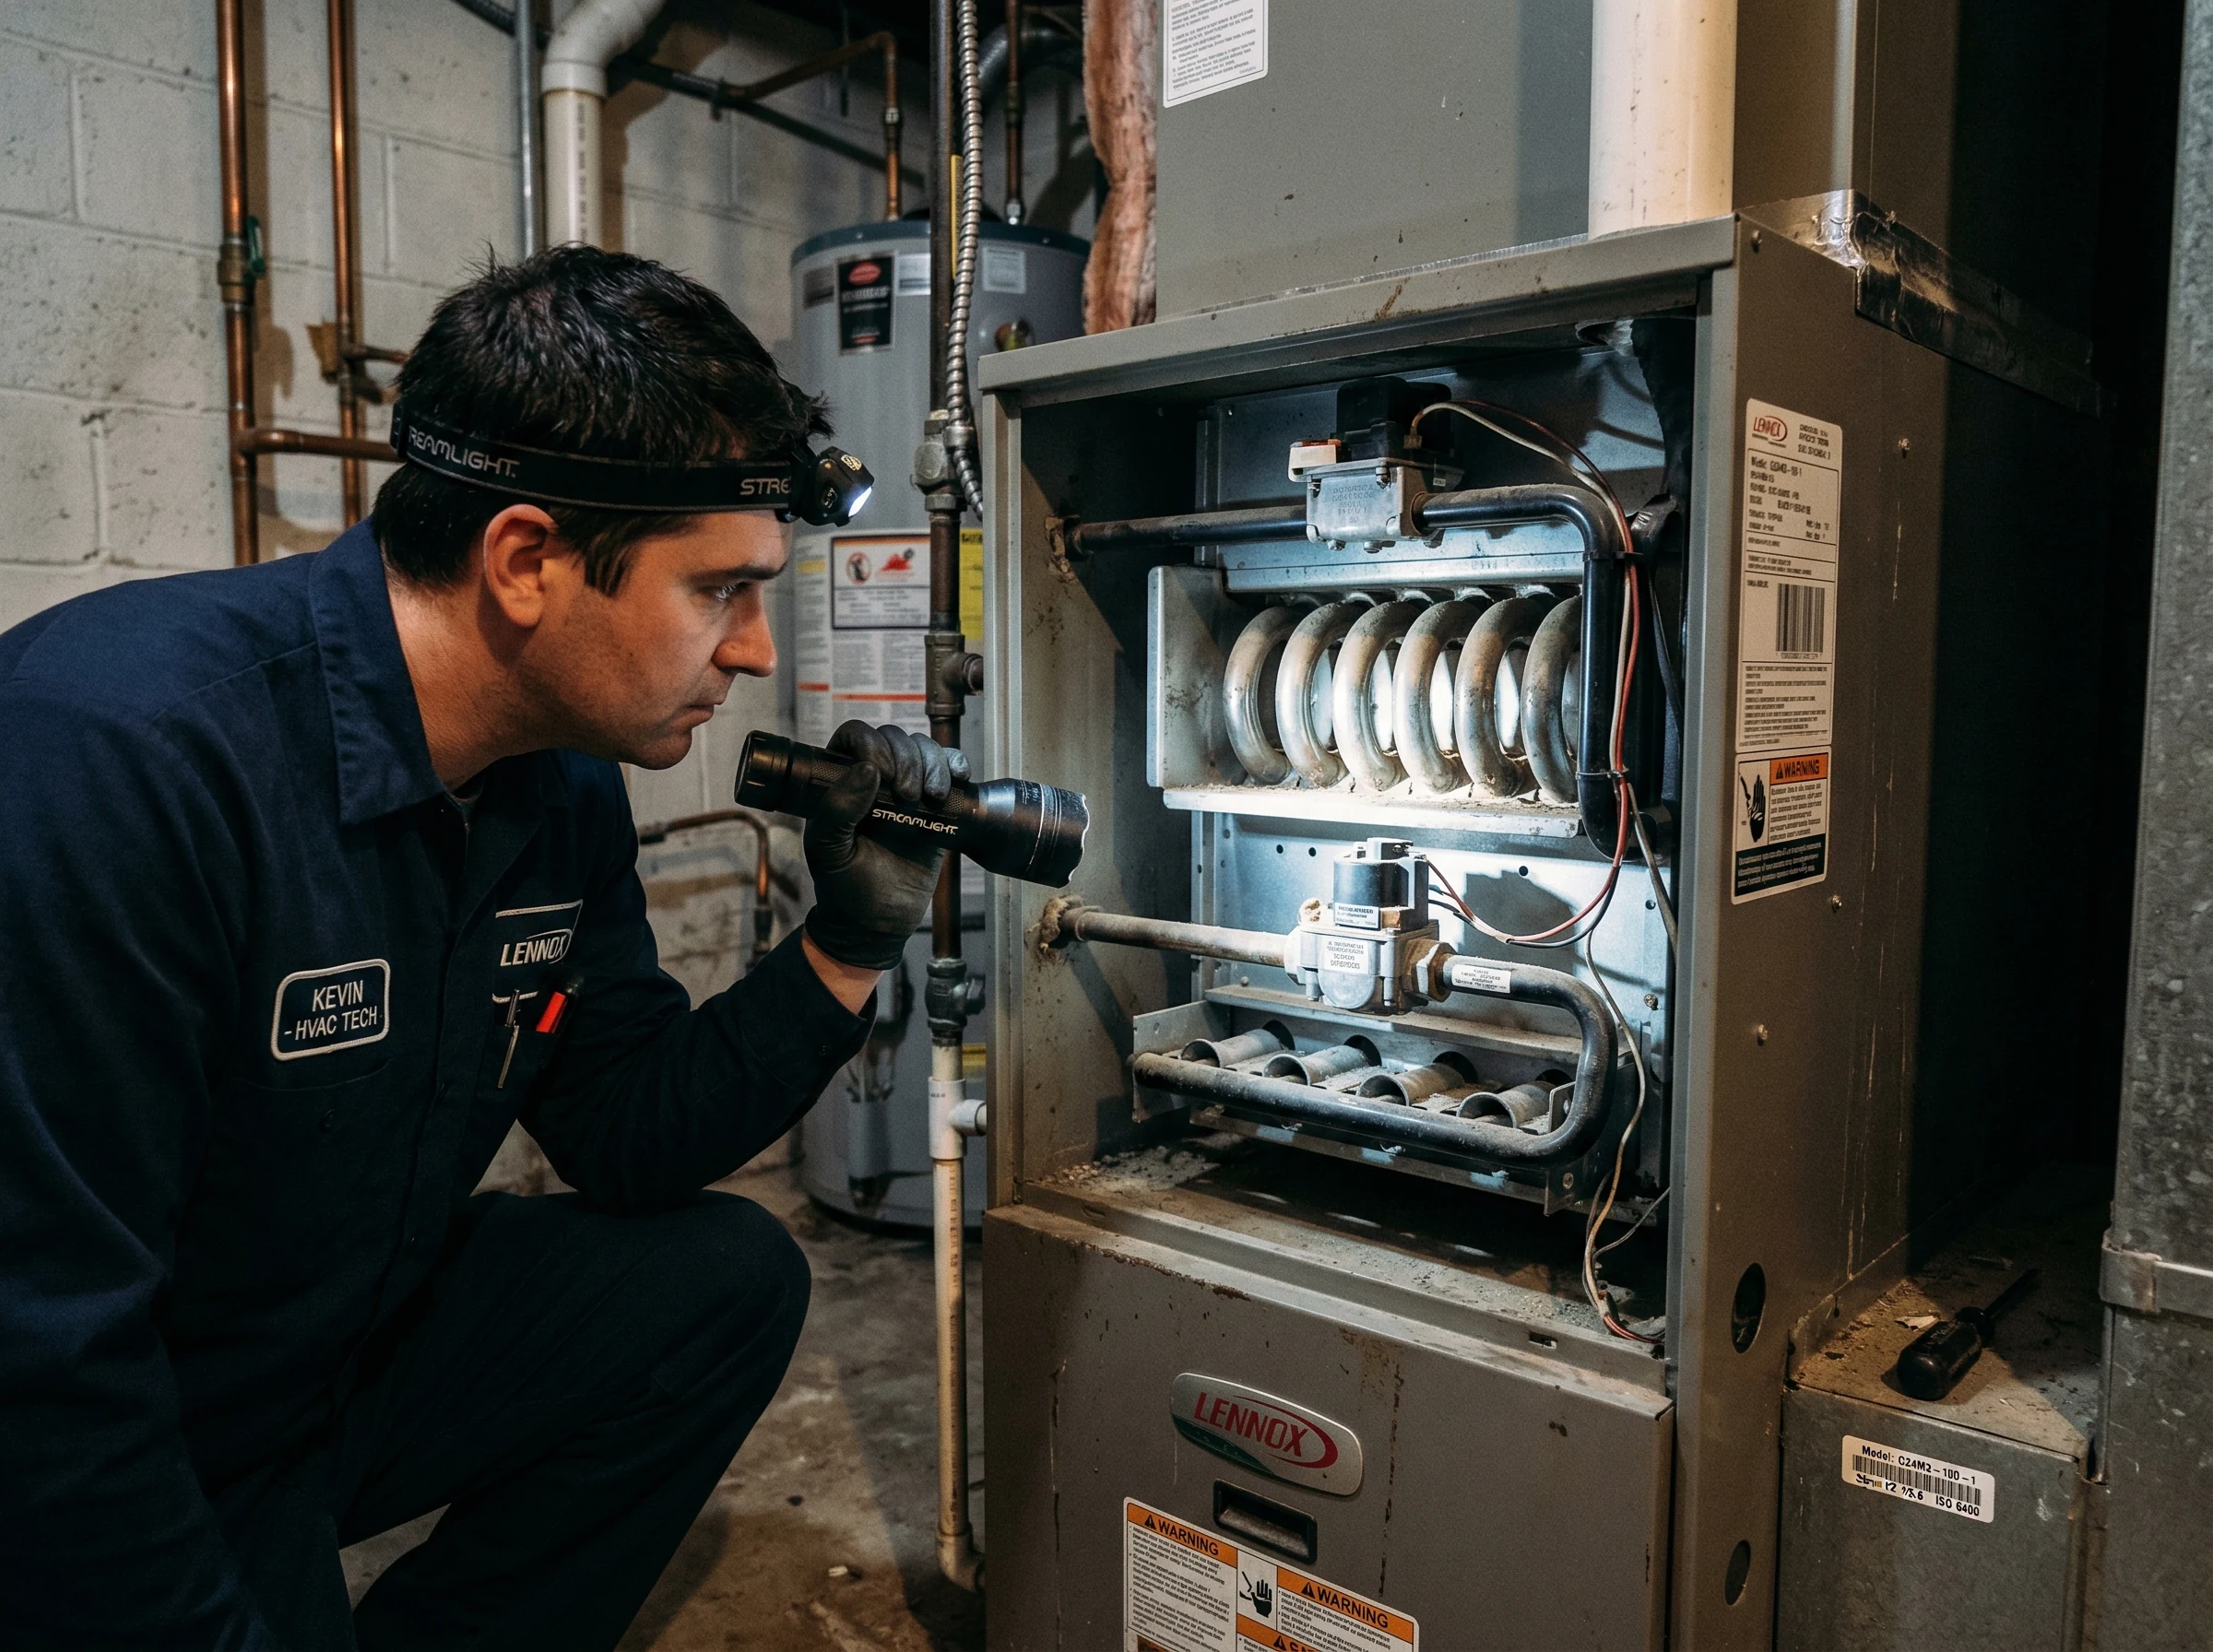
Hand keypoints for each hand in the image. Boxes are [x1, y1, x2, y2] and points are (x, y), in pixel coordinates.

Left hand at [802, 721, 968, 971]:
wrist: (876, 923)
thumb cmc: (844, 888)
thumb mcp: (828, 850)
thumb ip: (837, 809)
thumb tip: (867, 769)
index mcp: (842, 783)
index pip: (855, 737)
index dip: (871, 745)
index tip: (880, 773)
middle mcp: (874, 781)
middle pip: (896, 739)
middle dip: (907, 758)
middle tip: (907, 795)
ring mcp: (907, 792)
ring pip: (925, 750)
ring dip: (933, 764)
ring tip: (931, 797)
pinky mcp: (936, 809)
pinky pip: (951, 772)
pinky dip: (957, 767)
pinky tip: (957, 781)